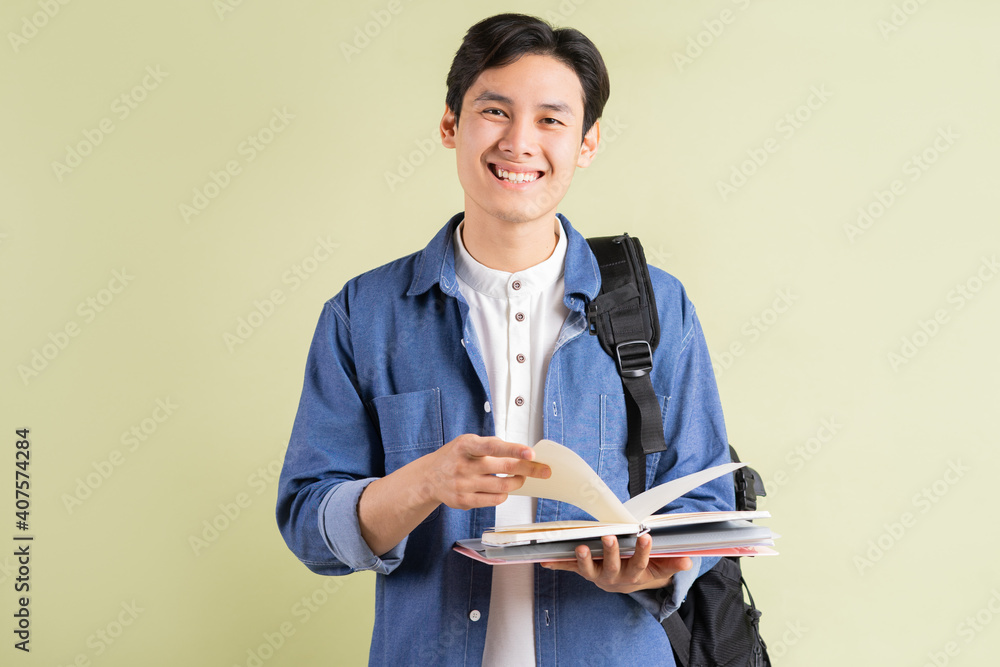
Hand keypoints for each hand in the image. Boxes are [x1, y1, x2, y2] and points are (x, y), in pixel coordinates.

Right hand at [418, 434, 550, 509]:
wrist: (429, 477)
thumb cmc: (455, 456)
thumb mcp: (468, 443)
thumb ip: (491, 446)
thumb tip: (523, 454)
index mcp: (465, 445)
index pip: (493, 447)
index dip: (514, 450)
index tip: (531, 453)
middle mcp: (463, 465)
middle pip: (504, 469)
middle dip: (529, 469)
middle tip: (544, 470)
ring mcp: (463, 485)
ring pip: (503, 487)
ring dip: (518, 482)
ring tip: (521, 478)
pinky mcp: (464, 501)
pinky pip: (494, 501)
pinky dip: (504, 495)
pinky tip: (504, 489)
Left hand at [540, 534, 691, 594]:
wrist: (628, 582)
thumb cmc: (645, 570)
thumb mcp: (662, 568)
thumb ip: (673, 563)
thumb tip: (687, 560)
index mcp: (635, 575)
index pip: (640, 564)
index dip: (643, 552)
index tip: (645, 537)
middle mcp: (614, 578)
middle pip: (612, 567)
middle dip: (610, 553)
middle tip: (609, 538)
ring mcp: (597, 575)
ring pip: (589, 570)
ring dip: (583, 560)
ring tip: (580, 547)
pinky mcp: (584, 571)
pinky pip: (570, 568)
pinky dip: (558, 564)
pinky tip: (545, 560)